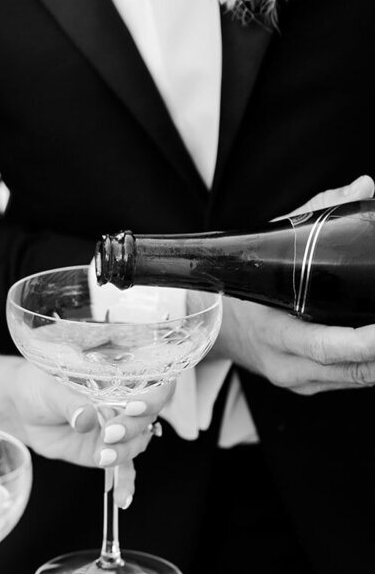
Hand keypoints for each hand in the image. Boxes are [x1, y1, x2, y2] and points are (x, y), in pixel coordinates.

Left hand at [0, 357, 175, 505]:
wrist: (23, 408)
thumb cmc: (40, 387)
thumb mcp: (52, 389)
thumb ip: (71, 402)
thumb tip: (86, 417)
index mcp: (119, 381)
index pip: (153, 387)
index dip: (152, 398)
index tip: (134, 407)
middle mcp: (124, 406)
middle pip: (145, 420)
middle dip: (131, 428)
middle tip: (109, 433)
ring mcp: (116, 431)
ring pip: (136, 444)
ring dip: (123, 452)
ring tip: (102, 455)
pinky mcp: (104, 451)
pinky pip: (122, 469)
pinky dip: (124, 484)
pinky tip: (122, 499)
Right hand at [214, 175, 374, 394]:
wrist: (213, 328)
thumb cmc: (245, 286)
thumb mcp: (272, 246)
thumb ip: (318, 213)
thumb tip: (363, 187)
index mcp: (274, 333)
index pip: (326, 346)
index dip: (366, 342)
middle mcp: (287, 364)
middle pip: (352, 370)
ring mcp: (299, 380)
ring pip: (357, 379)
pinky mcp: (309, 386)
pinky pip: (350, 380)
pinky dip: (372, 365)